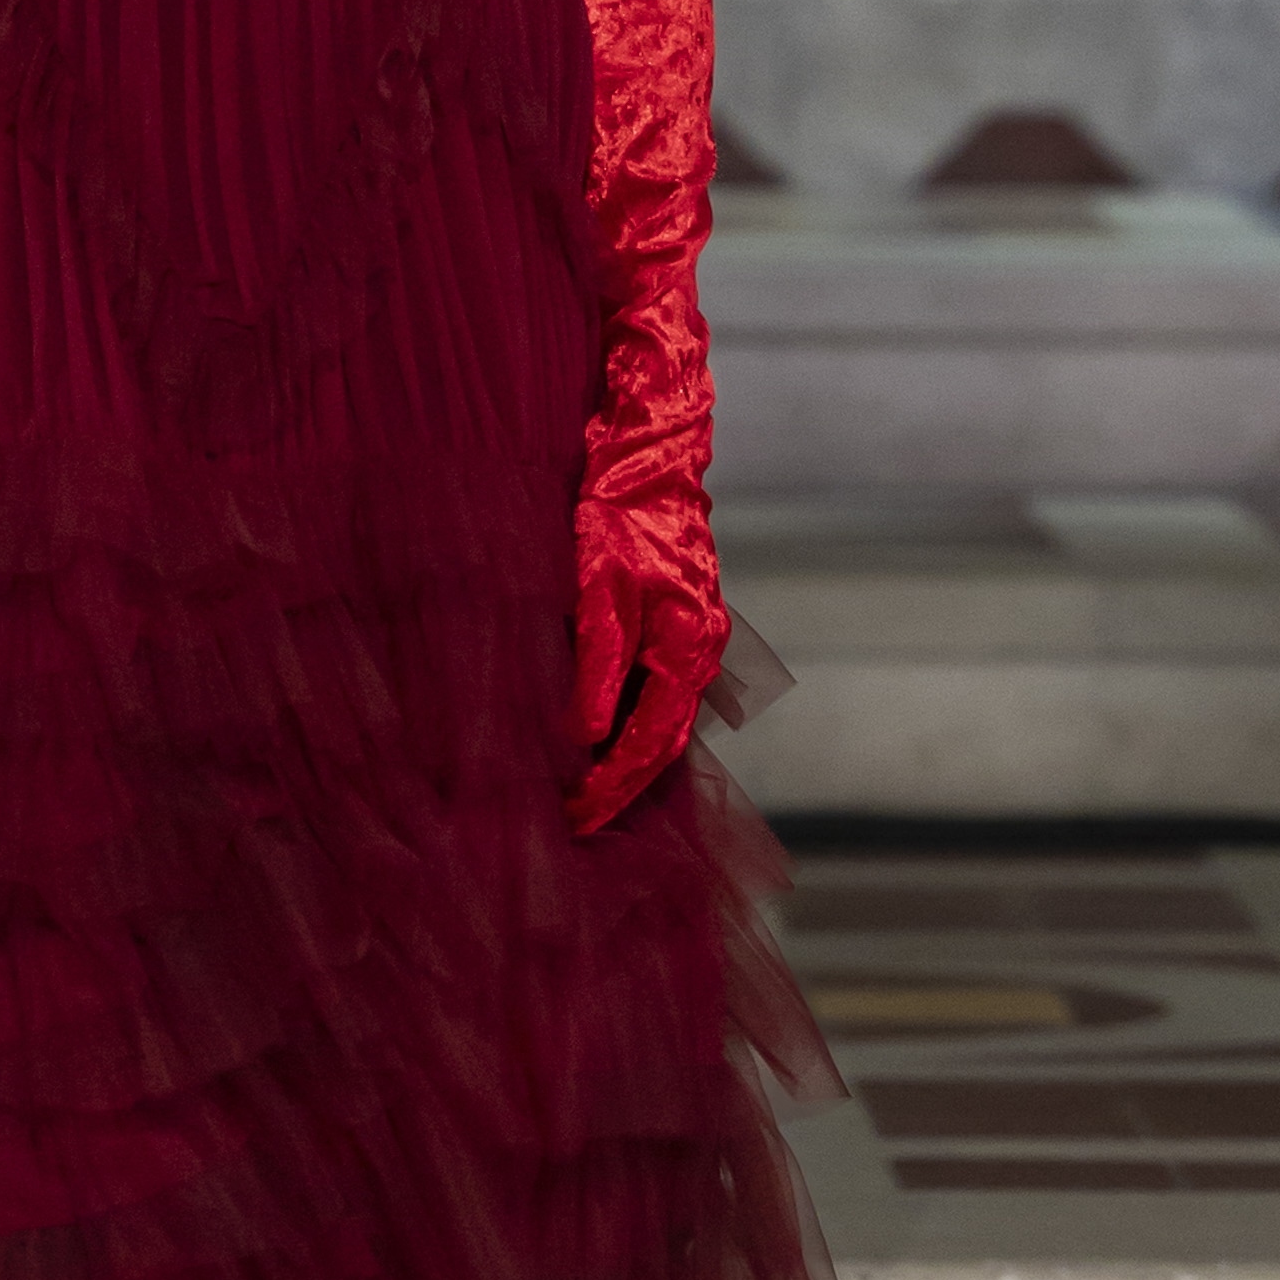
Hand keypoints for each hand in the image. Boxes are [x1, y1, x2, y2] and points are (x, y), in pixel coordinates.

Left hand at [565, 484, 725, 838]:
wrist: (650, 460)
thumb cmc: (623, 518)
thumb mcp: (600, 593)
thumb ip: (597, 667)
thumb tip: (586, 737)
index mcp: (689, 651)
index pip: (651, 743)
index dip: (613, 786)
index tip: (577, 815)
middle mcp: (702, 653)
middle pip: (663, 741)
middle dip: (621, 785)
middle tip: (576, 819)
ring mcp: (695, 640)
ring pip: (663, 719)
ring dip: (627, 757)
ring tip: (582, 788)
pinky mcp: (679, 625)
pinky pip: (658, 691)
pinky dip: (630, 721)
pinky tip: (598, 733)